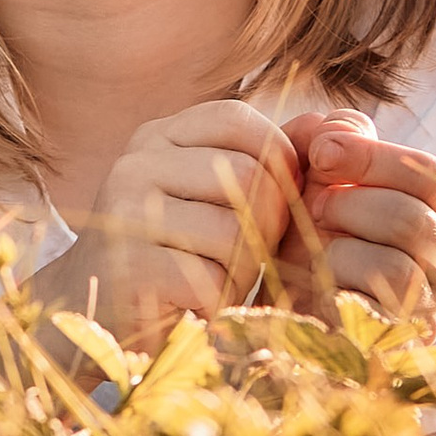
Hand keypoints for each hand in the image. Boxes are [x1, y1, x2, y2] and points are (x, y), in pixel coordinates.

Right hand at [53, 101, 304, 351]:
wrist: (93, 315)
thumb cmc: (177, 255)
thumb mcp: (215, 197)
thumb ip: (270, 162)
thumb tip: (342, 124)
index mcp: (158, 136)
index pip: (238, 120)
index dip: (276, 161)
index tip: (273, 202)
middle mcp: (136, 162)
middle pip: (248, 176)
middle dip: (265, 226)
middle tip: (241, 256)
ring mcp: (126, 213)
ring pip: (235, 231)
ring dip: (242, 270)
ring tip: (214, 280)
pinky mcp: (131, 267)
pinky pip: (212, 278)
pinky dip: (219, 301)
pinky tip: (193, 304)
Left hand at [278, 110, 435, 332]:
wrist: (274, 305)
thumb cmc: (302, 233)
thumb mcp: (308, 176)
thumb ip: (327, 138)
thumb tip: (341, 125)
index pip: (431, 174)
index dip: (373, 155)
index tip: (320, 151)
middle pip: (415, 218)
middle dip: (350, 203)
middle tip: (312, 206)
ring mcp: (427, 312)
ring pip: (397, 266)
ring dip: (339, 246)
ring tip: (312, 243)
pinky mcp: (399, 347)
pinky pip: (372, 314)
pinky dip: (335, 285)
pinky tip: (314, 281)